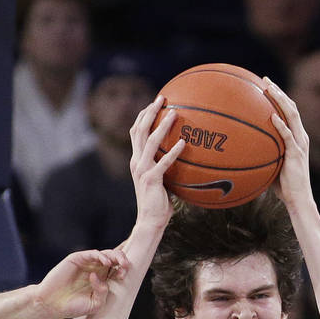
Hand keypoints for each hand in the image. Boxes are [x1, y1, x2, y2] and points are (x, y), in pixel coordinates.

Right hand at [38, 247, 129, 318]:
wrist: (52, 304)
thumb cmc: (73, 306)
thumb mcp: (95, 304)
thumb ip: (103, 293)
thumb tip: (99, 278)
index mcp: (103, 279)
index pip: (118, 269)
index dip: (124, 270)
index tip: (124, 276)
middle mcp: (96, 269)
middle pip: (114, 259)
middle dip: (123, 260)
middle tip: (126, 266)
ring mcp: (87, 263)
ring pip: (105, 254)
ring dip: (115, 256)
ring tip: (120, 263)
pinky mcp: (77, 259)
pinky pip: (92, 253)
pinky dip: (100, 256)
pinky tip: (106, 263)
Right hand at [129, 95, 184, 227]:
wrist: (150, 220)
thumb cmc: (159, 201)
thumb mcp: (161, 179)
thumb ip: (166, 166)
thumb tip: (183, 155)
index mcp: (136, 159)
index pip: (136, 132)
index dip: (143, 115)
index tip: (154, 102)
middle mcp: (136, 161)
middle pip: (139, 130)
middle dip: (150, 112)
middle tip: (162, 98)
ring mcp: (142, 170)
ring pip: (150, 141)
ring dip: (162, 126)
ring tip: (174, 113)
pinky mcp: (151, 180)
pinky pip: (163, 162)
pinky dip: (173, 152)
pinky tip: (183, 143)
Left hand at [264, 79, 312, 209]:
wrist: (298, 198)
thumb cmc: (283, 184)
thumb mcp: (271, 163)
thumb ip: (262, 152)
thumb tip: (240, 148)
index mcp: (296, 136)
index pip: (289, 111)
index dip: (279, 96)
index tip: (265, 85)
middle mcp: (301, 136)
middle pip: (291, 107)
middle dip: (278, 92)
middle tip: (264, 80)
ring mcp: (300, 144)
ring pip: (292, 116)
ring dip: (280, 101)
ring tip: (269, 90)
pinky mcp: (296, 153)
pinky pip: (288, 136)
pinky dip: (281, 125)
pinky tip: (272, 117)